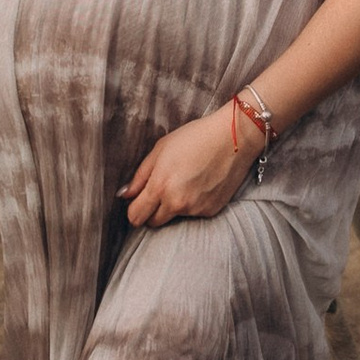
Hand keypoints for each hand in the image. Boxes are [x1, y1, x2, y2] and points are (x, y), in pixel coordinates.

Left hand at [122, 105, 258, 227]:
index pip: (135, 216)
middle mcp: (177, 203)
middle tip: (160, 191)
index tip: (138, 202)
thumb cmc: (195, 137)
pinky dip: (193, 204)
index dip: (133, 210)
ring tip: (185, 181)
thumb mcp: (161, 149)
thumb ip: (140, 176)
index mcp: (160, 186)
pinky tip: (201, 184)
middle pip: (152, 222)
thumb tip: (125, 195)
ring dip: (174, 206)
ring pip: (174, 217)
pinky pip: (193, 214)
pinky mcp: (211, 211)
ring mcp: (195, 209)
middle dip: (151, 211)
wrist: (234, 138)